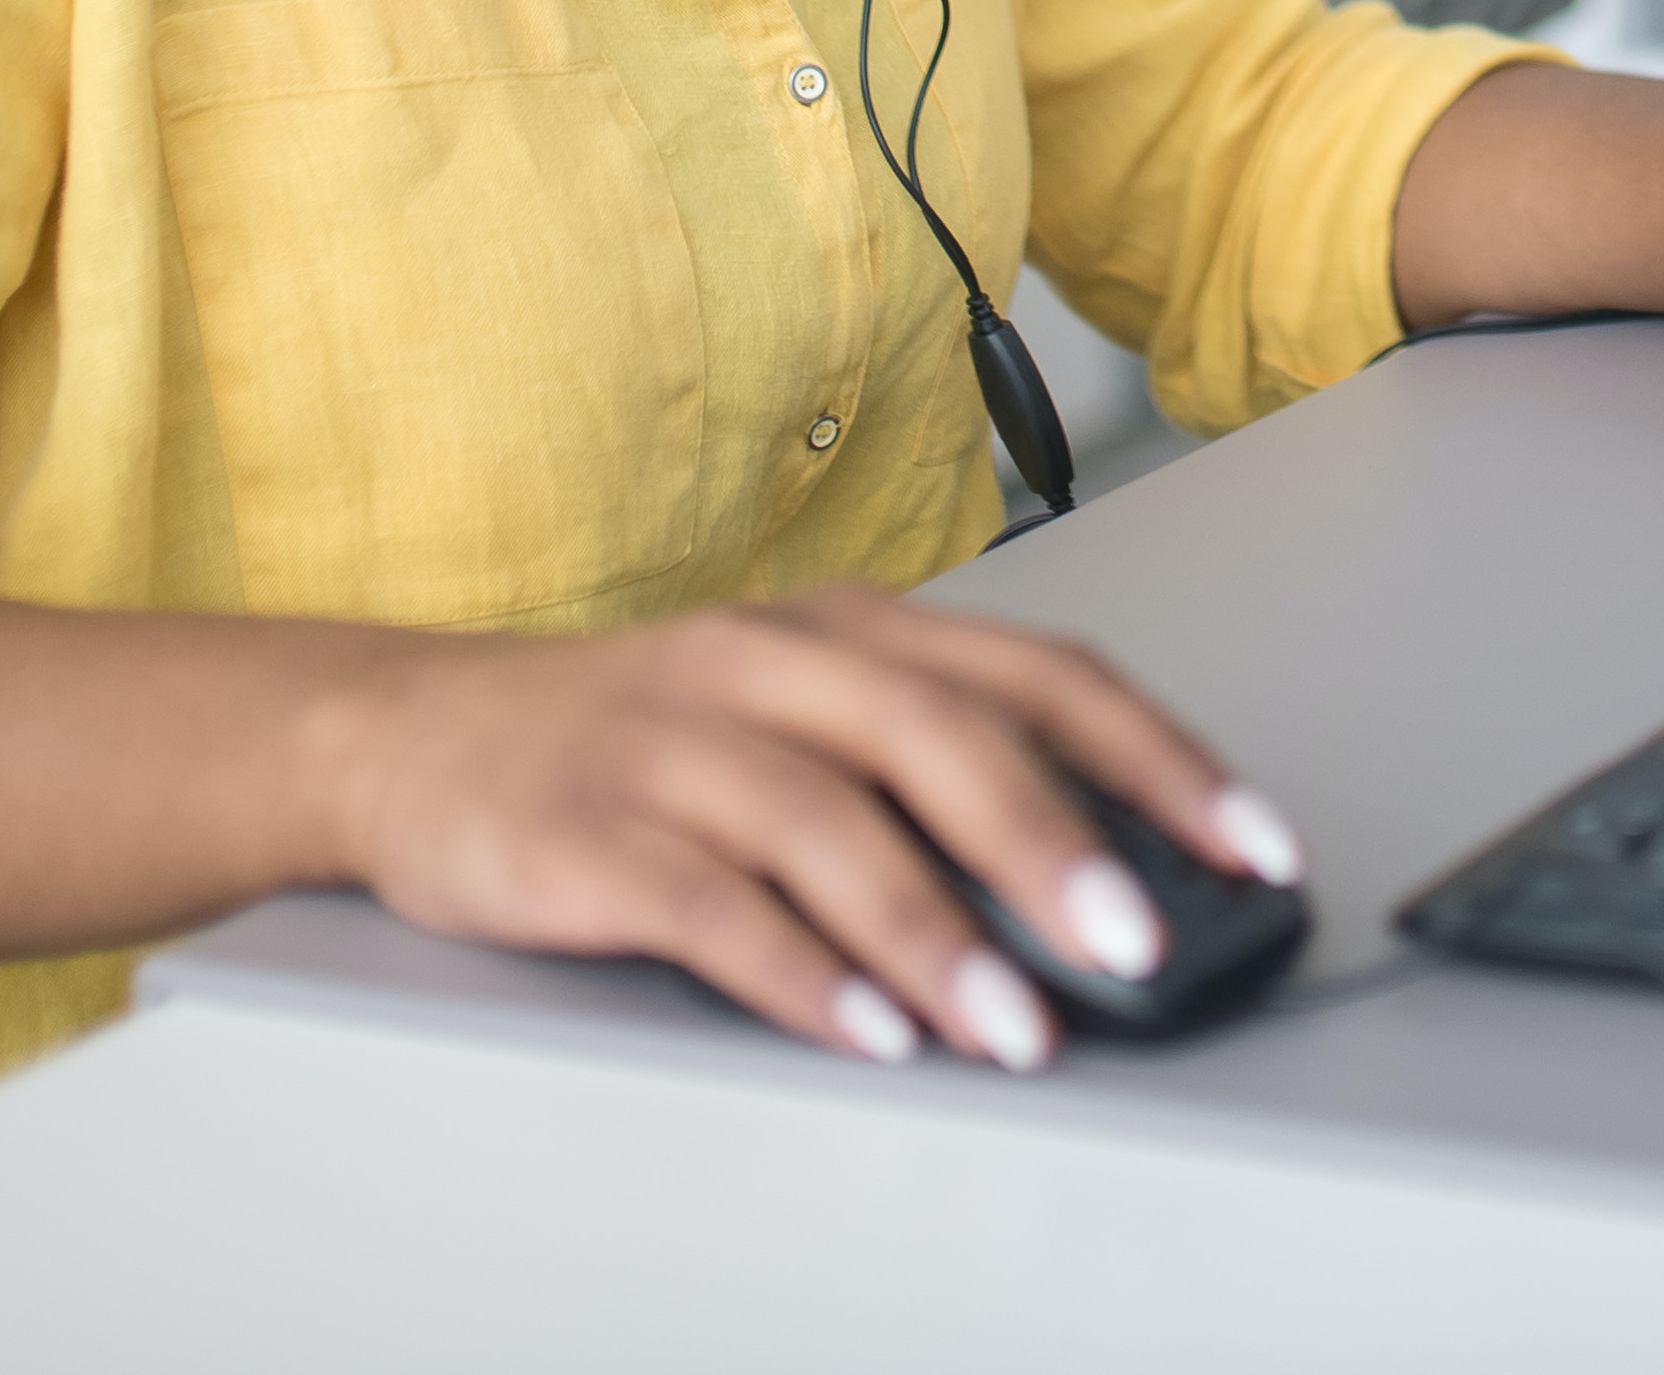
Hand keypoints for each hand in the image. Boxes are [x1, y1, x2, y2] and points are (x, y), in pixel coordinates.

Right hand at [315, 584, 1301, 1072]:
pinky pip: (712, 909)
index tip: (1253, 844)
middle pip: (945, 740)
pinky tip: (869, 1035)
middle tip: (1143, 939)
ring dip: (939, 935)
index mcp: (852, 629)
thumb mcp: (801, 717)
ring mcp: (675, 744)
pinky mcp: (588, 834)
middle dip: (1059, 845)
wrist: (410, 736)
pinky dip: (801, 976)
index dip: (1159, 756)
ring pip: (834, 828)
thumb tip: (1112, 878)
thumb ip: (935, 774)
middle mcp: (773, 666)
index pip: (1040, 675)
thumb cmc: (644, 739)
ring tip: (1019, 1025)